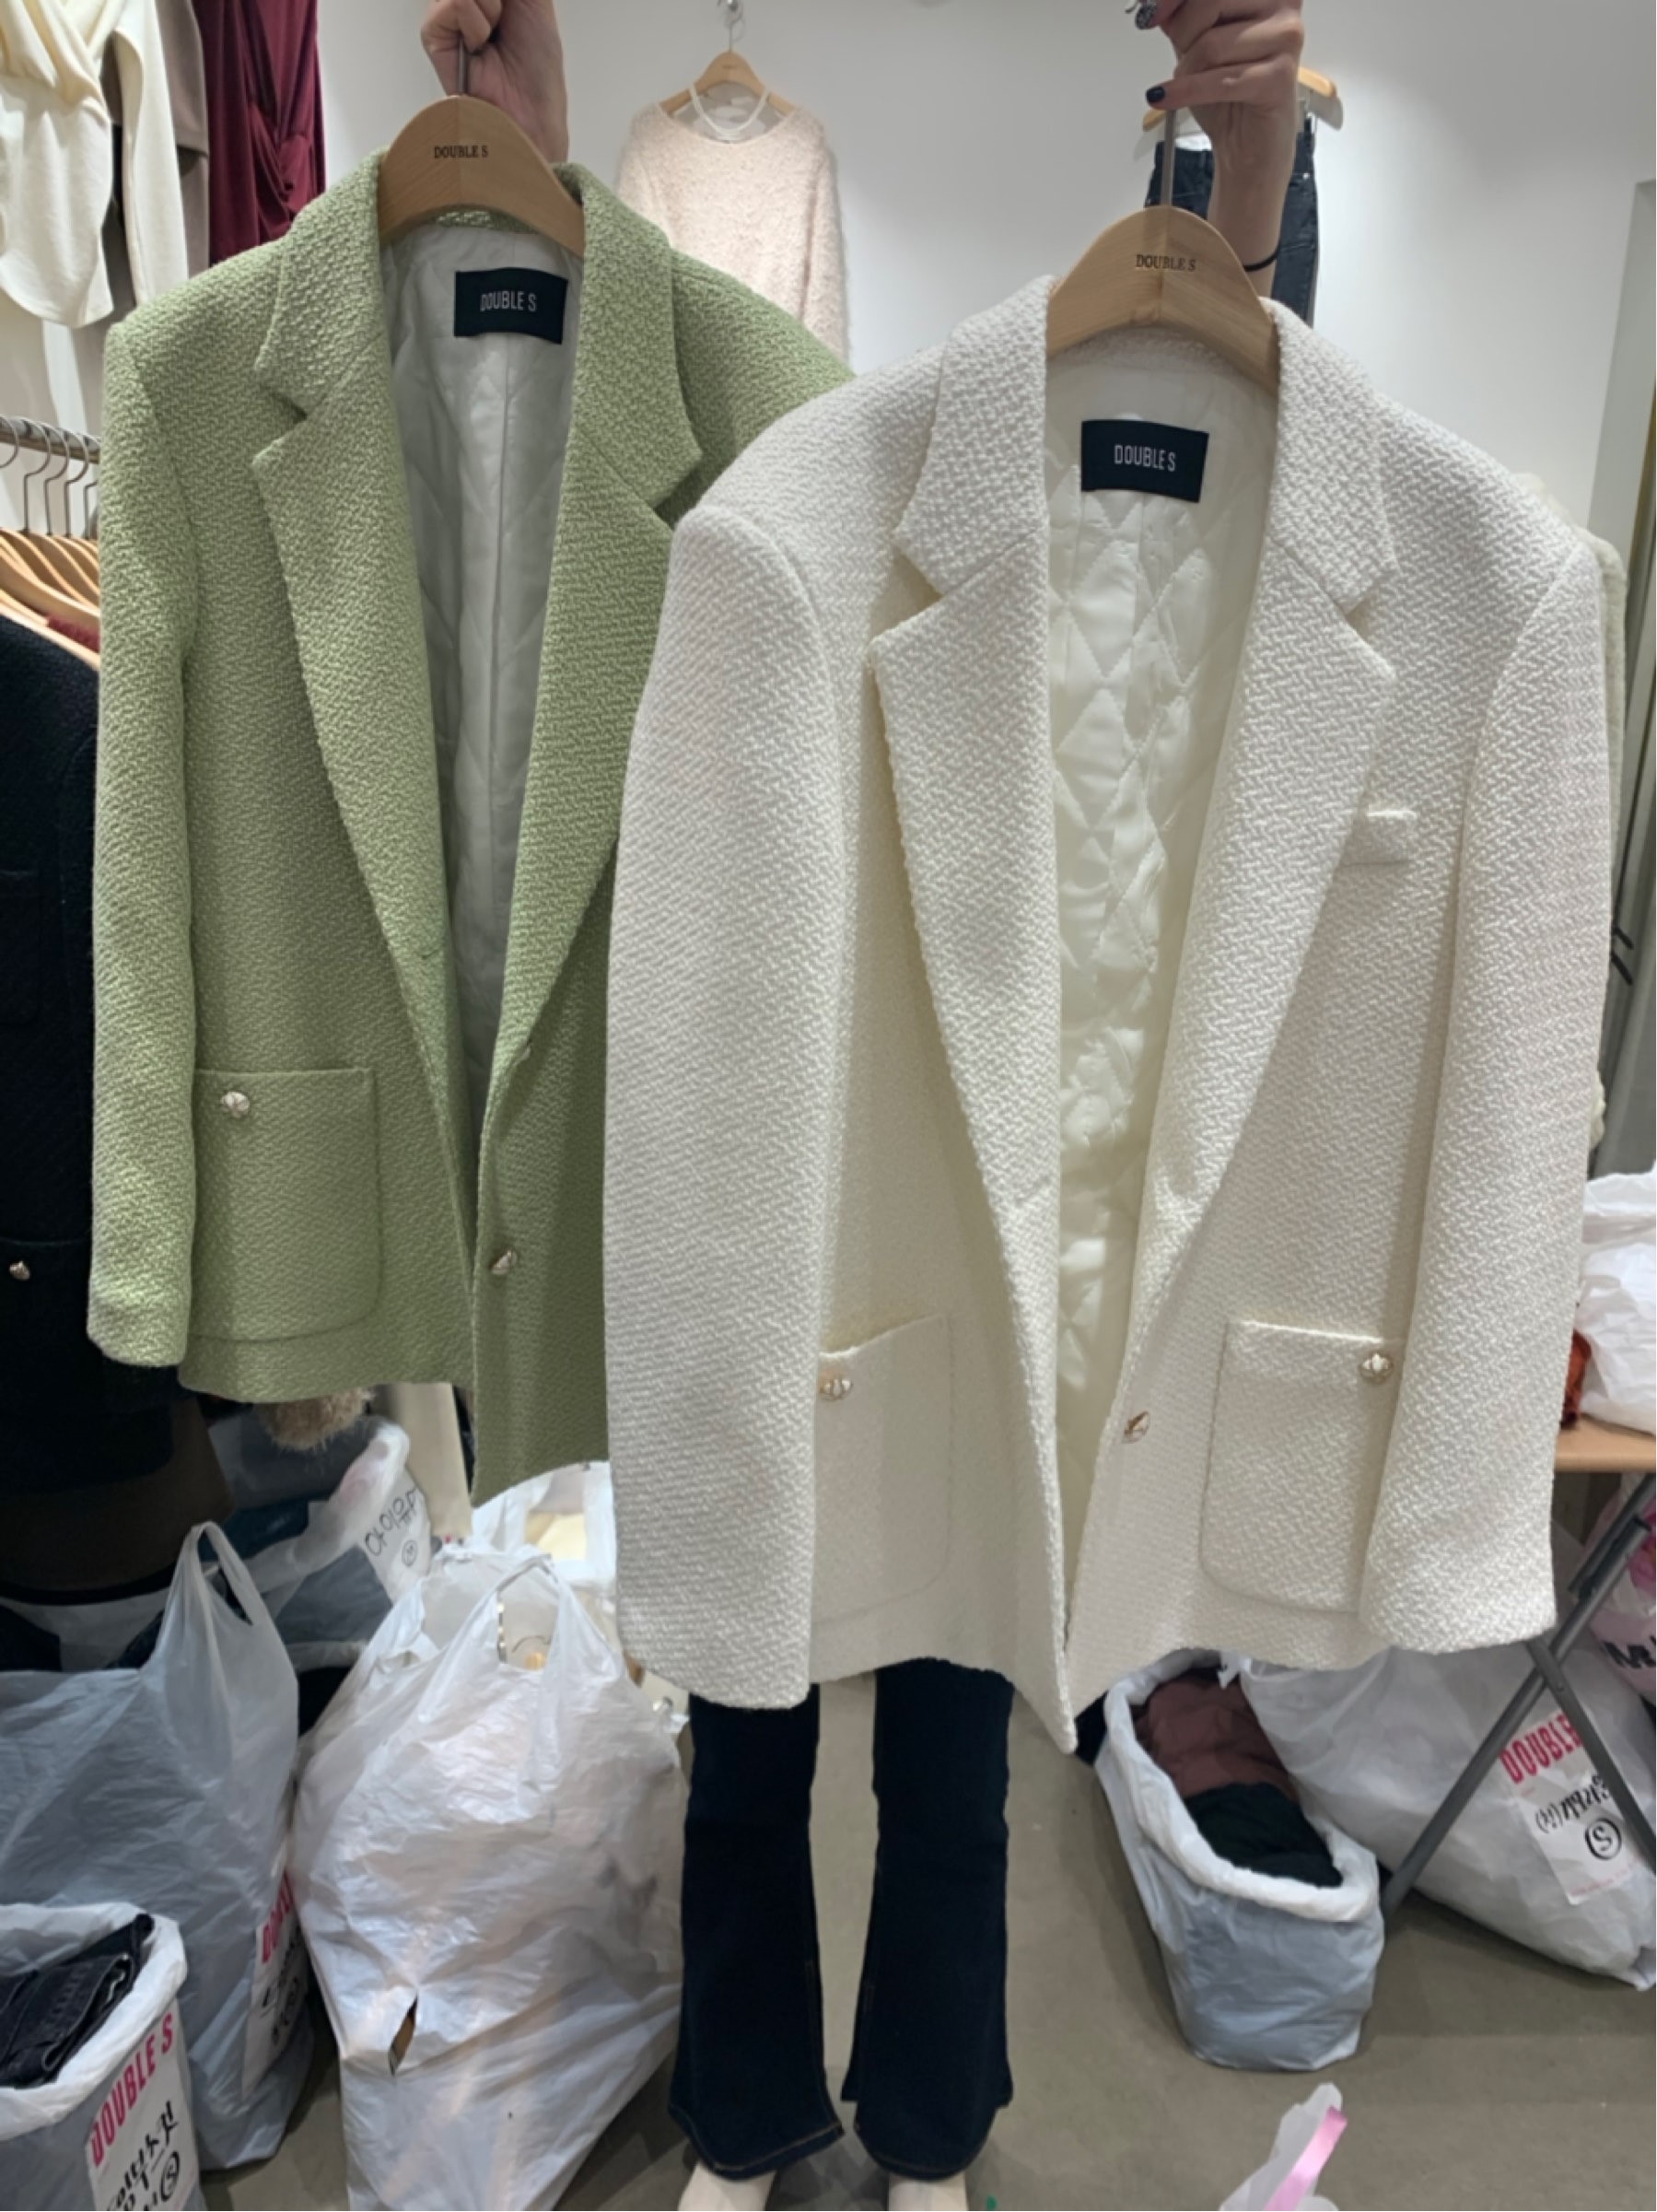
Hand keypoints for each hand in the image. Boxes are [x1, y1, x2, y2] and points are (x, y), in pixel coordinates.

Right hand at [421, 0, 569, 162]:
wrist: (533, 112)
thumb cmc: (537, 66)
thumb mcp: (534, 0)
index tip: (505, 8)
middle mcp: (461, 2)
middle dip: (499, 0)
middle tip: (504, 18)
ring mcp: (445, 14)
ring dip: (491, 6)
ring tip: (494, 35)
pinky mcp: (433, 34)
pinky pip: (453, 3)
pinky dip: (476, 22)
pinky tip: (480, 46)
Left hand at [1144, 0, 1303, 283]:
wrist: (1248, 146)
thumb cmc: (1229, 94)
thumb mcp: (1197, 42)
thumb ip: (1181, 14)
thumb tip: (1155, 4)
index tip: (1154, 12)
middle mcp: (1285, 3)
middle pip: (1209, 3)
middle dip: (1182, 35)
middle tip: (1180, 59)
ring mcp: (1286, 38)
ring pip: (1210, 43)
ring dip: (1187, 70)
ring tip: (1189, 83)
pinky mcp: (1279, 77)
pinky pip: (1218, 79)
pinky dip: (1185, 91)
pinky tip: (1165, 97)